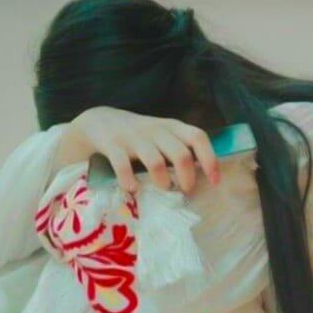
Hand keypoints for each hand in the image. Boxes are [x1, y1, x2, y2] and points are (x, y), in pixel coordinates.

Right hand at [53, 107, 220, 193]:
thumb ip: (179, 150)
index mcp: (171, 127)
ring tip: (162, 190)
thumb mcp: (162, 136)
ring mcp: (133, 137)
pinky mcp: (112, 145)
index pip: (197, 137)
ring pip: (155, 162)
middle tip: (185, 191)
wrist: (98, 122)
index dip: (210, 159)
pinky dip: (130, 182)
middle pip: (181, 154)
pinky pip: (123, 167)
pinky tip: (132, 189)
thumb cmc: (138, 136)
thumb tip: (203, 179)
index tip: (214, 180)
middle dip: (187, 178)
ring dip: (162, 182)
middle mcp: (155, 130)